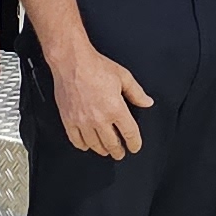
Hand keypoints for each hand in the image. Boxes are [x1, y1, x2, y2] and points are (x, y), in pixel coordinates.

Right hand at [49, 41, 150, 159]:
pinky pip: (76, 140)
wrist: (72, 62)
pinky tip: (87, 145)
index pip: (129, 134)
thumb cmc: (95, 66)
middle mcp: (99, 118)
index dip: (134, 143)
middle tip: (120, 153)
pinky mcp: (68, 120)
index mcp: (115, 108)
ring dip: (102, 150)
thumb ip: (137, 93)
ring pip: (94, 145)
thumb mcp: (123, 77)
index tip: (135, 146)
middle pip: (112, 144)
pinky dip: (83, 145)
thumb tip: (147, 102)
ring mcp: (82, 121)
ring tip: (106, 150)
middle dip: (118, 151)